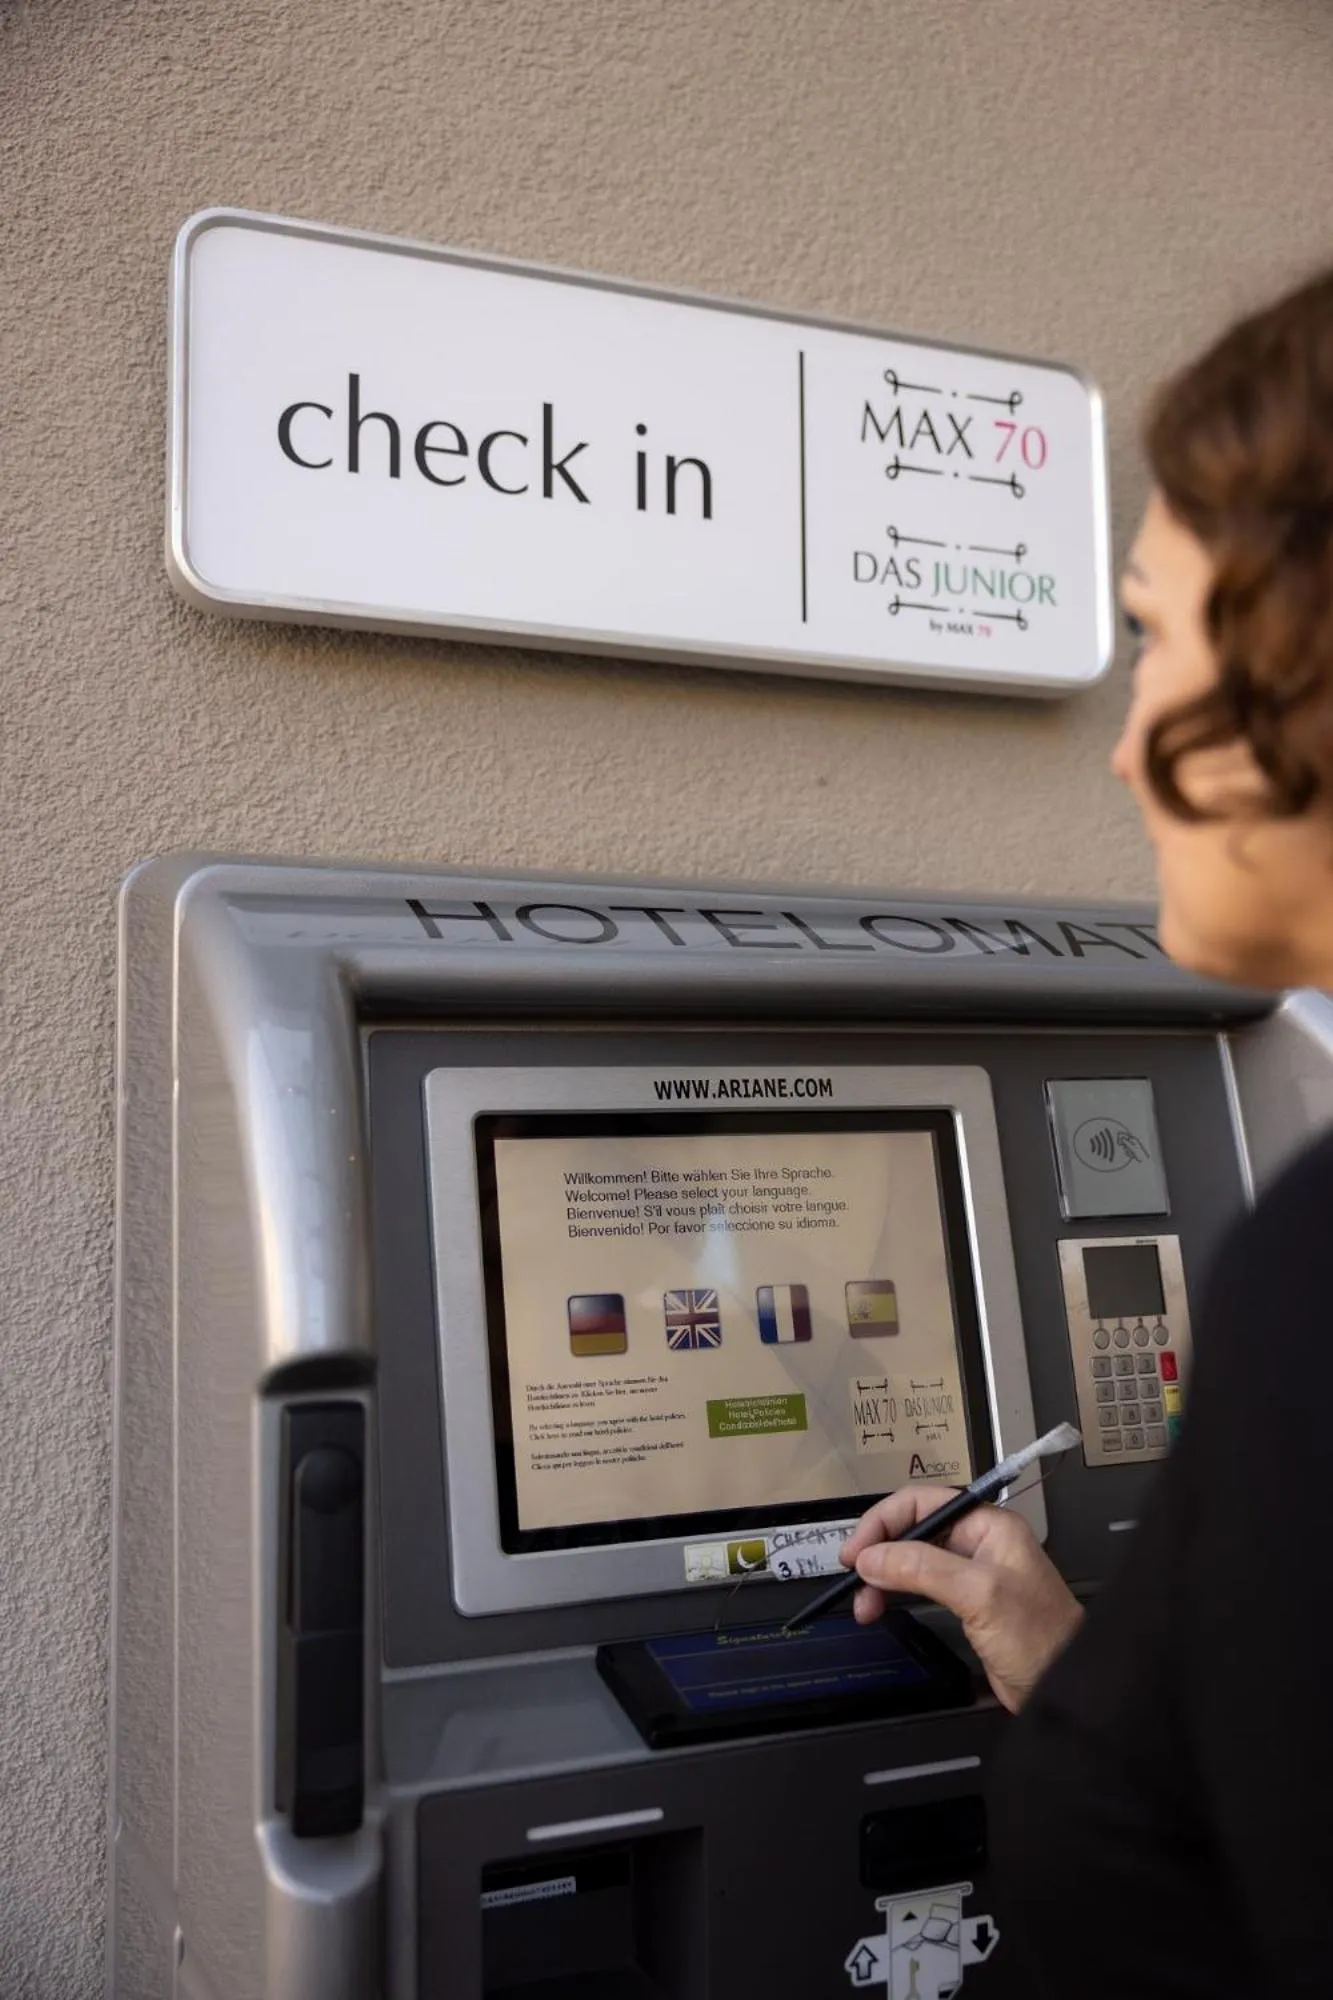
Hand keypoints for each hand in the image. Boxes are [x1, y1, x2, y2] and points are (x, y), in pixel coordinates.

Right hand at [842, 1483, 1083, 1712]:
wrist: (1066, 1689)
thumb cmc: (1041, 1638)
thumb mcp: (978, 1594)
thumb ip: (922, 1568)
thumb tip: (871, 1557)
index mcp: (989, 1525)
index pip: (922, 1503)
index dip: (883, 1522)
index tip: (856, 1550)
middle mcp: (980, 1543)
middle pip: (914, 1530)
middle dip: (879, 1552)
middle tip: (852, 1577)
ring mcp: (973, 1574)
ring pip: (913, 1560)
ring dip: (883, 1577)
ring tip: (863, 1605)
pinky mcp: (967, 1604)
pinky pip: (921, 1586)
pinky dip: (896, 1594)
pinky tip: (883, 1607)